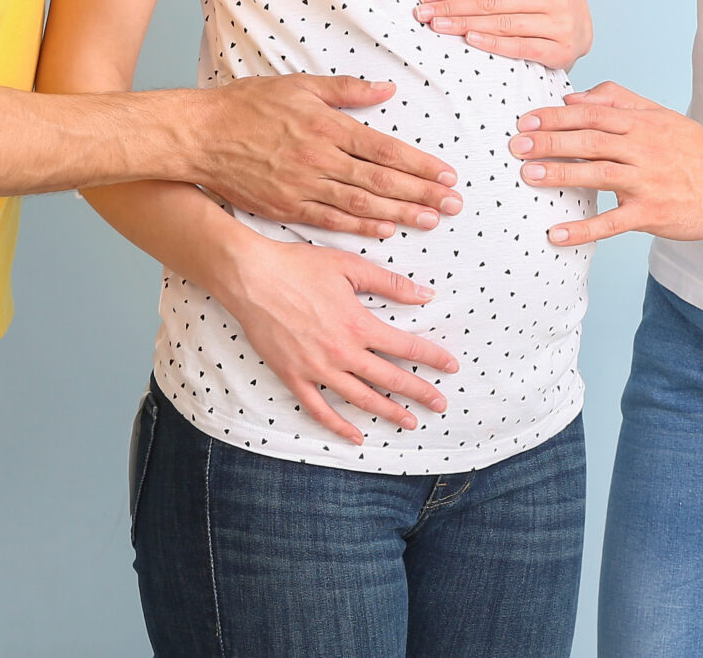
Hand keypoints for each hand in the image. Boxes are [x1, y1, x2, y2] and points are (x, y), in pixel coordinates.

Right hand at [192, 75, 463, 237]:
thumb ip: (346, 90)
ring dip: (400, 212)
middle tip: (453, 203)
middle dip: (421, 192)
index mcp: (327, 125)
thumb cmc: (248, 105)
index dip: (419, 164)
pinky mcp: (286, 207)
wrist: (201, 136)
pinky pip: (332, 220)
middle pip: (381, 179)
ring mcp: (303, 186)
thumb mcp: (300, 86)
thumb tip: (387, 90)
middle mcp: (319, 158)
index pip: (385, 148)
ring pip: (361, 203)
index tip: (446, 174)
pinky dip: (361, 226)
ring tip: (431, 219)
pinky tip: (386, 229)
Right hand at [209, 235, 458, 440]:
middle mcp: (342, 352)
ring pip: (360, 398)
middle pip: (390, 379)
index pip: (406, 347)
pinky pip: (319, 409)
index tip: (451, 367)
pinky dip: (338, 426)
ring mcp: (317, 369)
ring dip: (388, 412)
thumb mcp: (350, 267)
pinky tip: (356, 437)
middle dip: (419, 392)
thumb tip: (425, 295)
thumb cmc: (299, 266)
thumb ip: (390, 283)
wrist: (251, 277)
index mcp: (359, 324)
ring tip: (409, 422)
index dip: (432, 358)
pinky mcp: (293, 377)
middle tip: (440, 404)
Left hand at [413, 0, 592, 68]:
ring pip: (503, 25)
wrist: (580, 26)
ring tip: (437, 26)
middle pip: (493, 2)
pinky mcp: (560, 51)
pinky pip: (520, 48)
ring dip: (466, 26)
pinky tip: (470, 40)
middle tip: (422, 12)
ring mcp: (558, 24)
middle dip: (453, 8)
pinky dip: (494, 45)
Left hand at [512, 81, 702, 246]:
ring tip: (527, 175)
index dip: (557, 116)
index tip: (528, 120)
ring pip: (598, 174)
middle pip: (589, 140)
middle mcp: (644, 149)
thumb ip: (621, 102)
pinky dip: (583, 229)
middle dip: (550, 141)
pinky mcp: (653, 214)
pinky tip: (556, 234)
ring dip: (560, 174)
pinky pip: (613, 223)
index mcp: (643, 124)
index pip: (593, 115)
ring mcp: (648, 182)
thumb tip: (577, 97)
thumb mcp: (662, 116)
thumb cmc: (696, 151)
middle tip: (516, 145)